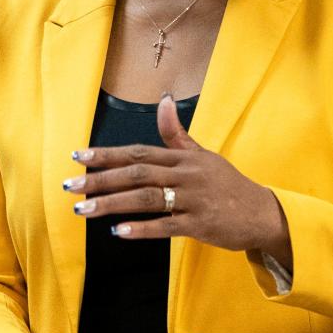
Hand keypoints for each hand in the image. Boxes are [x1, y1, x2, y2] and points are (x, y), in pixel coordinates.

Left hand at [64, 95, 291, 267]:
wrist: (262, 213)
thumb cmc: (227, 185)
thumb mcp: (203, 156)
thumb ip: (177, 134)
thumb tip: (163, 101)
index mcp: (182, 158)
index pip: (138, 153)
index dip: (106, 154)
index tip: (77, 156)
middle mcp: (185, 175)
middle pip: (136, 174)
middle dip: (100, 179)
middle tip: (69, 187)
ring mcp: (193, 199)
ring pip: (146, 199)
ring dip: (112, 204)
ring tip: (83, 210)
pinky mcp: (200, 224)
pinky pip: (166, 225)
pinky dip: (142, 229)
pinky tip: (118, 231)